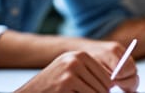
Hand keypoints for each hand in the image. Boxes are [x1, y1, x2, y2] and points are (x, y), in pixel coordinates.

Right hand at [14, 50, 137, 92]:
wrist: (30, 92)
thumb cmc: (52, 87)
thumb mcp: (70, 73)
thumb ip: (90, 74)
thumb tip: (114, 84)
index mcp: (79, 55)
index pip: (107, 76)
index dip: (106, 90)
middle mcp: (75, 59)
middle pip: (105, 85)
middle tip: (81, 92)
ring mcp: (71, 71)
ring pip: (99, 92)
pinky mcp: (67, 83)